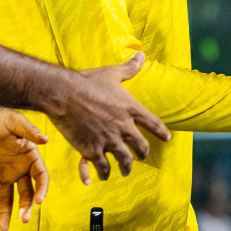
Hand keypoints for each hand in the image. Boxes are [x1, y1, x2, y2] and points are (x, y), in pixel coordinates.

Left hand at [0, 100, 50, 230]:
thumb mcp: (14, 121)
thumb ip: (28, 132)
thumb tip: (45, 140)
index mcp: (29, 155)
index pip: (41, 177)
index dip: (42, 189)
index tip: (38, 201)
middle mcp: (18, 167)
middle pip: (26, 192)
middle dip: (26, 206)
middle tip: (24, 219)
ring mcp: (1, 173)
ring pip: (6, 198)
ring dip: (6, 213)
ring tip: (3, 228)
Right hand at [40, 53, 171, 183]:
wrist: (63, 94)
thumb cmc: (88, 81)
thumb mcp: (112, 73)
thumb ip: (129, 68)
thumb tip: (141, 54)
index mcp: (131, 109)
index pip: (154, 124)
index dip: (162, 133)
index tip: (166, 139)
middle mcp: (123, 127)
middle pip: (141, 146)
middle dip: (142, 153)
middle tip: (142, 157)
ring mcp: (109, 140)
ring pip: (125, 160)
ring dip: (126, 167)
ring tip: (125, 171)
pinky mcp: (92, 150)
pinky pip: (103, 167)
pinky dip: (104, 173)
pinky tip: (103, 176)